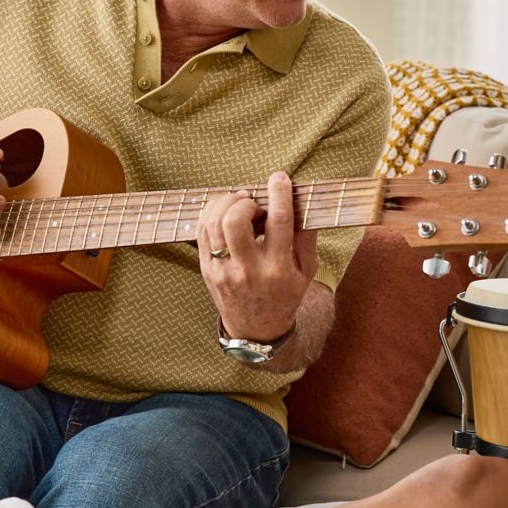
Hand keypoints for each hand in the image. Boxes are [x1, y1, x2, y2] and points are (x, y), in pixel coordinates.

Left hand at [198, 171, 318, 342]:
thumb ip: (307, 237)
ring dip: (226, 203)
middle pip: (236, 221)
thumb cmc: (285, 295)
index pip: (278, 224)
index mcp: (278, 269)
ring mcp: (223, 270)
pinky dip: (211, 213)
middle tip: (254, 202)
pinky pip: (201, 231)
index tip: (279, 178)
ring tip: (240, 203)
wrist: (256, 330)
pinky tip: (225, 211)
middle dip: (245, 201)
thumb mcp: (307, 271)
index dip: (278, 195)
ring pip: (213, 223)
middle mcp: (248, 270)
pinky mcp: (206, 269)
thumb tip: (302, 203)